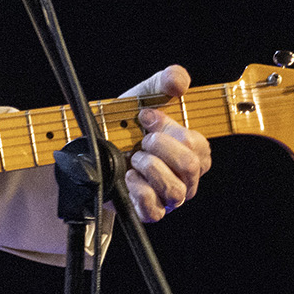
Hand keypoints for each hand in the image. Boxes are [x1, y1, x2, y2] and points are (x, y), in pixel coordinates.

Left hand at [120, 65, 212, 222]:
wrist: (96, 149)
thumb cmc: (129, 125)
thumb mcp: (147, 96)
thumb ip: (167, 80)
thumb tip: (179, 83)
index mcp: (192, 152)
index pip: (198, 145)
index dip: (171, 128)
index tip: (145, 117)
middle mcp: (185, 178)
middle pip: (190, 166)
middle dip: (161, 146)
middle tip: (142, 139)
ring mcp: (168, 198)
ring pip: (175, 190)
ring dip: (150, 167)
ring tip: (134, 157)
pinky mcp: (148, 212)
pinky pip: (153, 209)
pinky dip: (139, 189)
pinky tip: (128, 176)